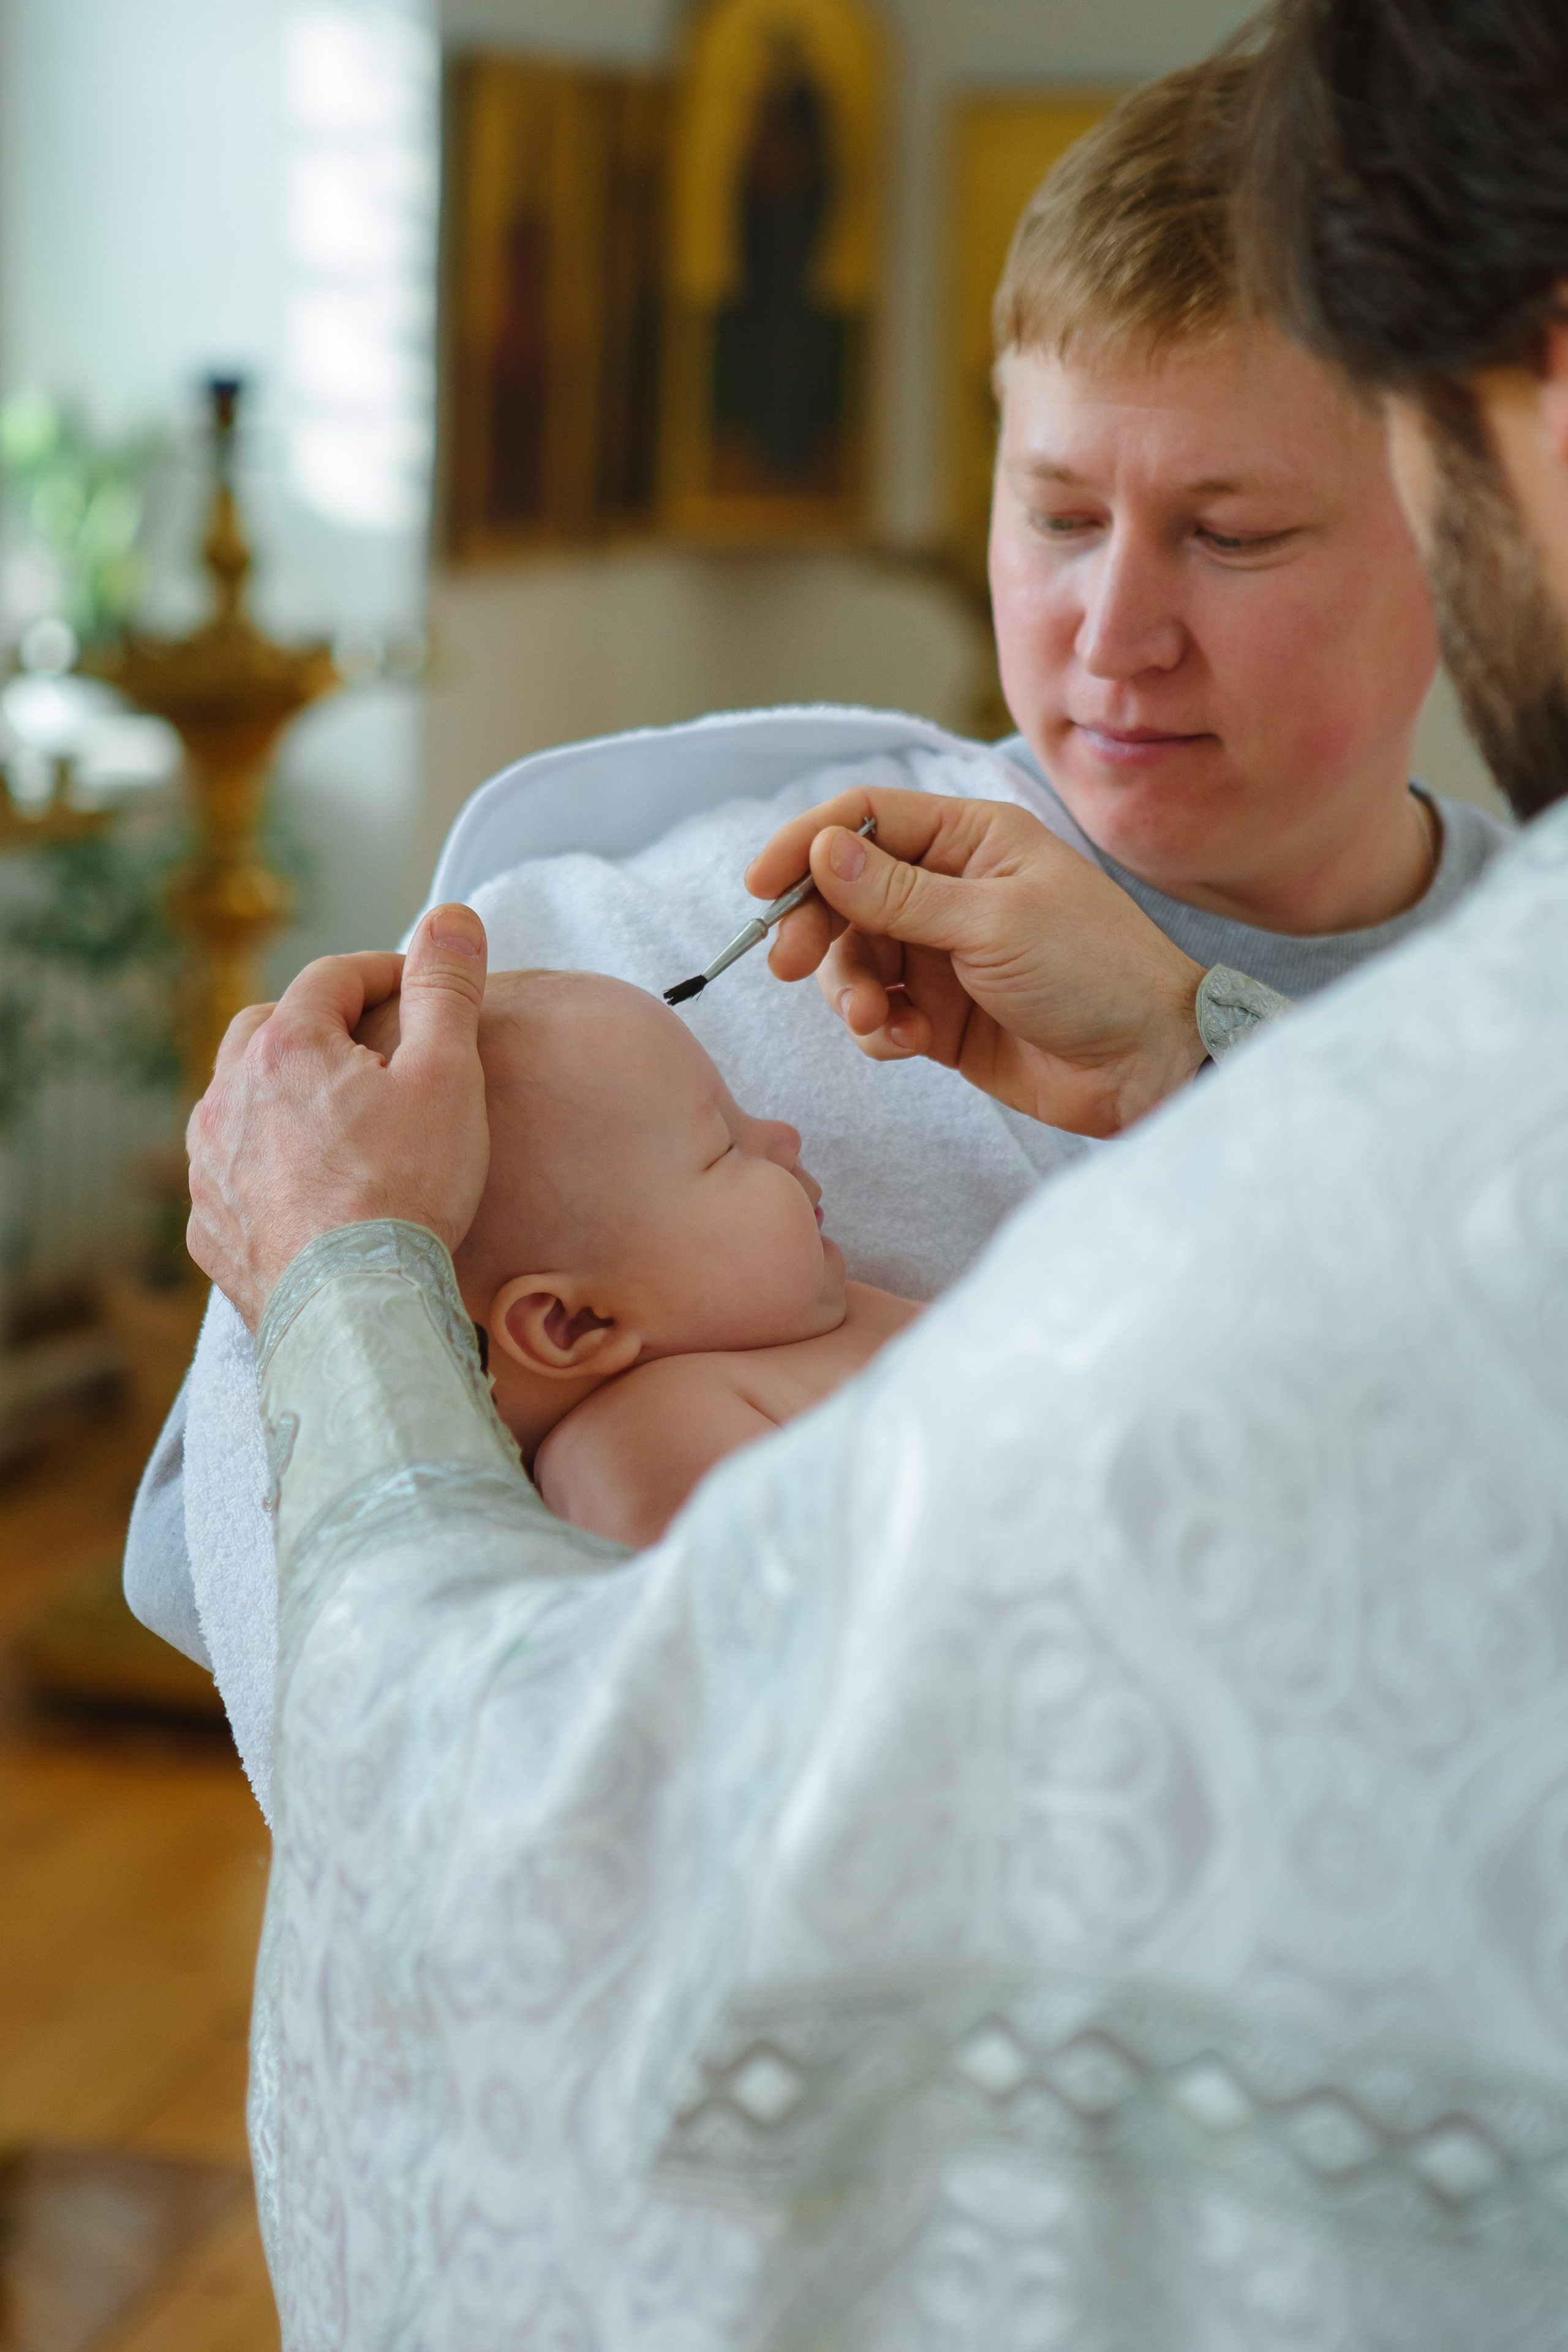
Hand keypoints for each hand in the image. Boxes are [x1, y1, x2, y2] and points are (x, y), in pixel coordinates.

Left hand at [185, 904, 490, 1327]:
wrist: (356, 1310)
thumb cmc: (407, 1192)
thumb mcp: (448, 1076)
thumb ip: (447, 988)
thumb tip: (452, 917)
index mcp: (284, 1048)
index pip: (331, 976)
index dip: (383, 971)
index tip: (421, 986)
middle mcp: (226, 1097)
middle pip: (267, 1028)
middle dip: (319, 1023)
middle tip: (373, 1046)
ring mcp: (208, 1166)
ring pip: (238, 1100)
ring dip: (282, 1094)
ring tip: (337, 1117)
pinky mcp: (209, 1227)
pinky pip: (229, 1173)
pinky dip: (263, 1163)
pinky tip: (306, 1186)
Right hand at [746, 787, 1207, 1137]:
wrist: (1148, 1063)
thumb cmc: (1095, 970)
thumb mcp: (994, 921)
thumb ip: (900, 893)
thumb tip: (822, 850)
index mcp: (970, 839)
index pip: (865, 819)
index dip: (806, 845)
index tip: (761, 886)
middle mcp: (949, 888)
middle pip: (844, 892)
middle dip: (814, 928)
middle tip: (789, 966)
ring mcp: (942, 954)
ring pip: (854, 959)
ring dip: (849, 989)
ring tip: (878, 1020)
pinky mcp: (939, 1015)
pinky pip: (879, 1013)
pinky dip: (879, 1029)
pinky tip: (907, 1043)